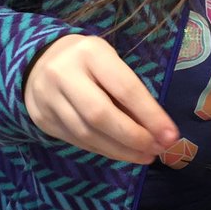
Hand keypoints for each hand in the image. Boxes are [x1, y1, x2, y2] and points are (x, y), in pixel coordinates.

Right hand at [24, 35, 178, 163]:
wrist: (39, 62)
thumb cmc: (89, 62)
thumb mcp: (111, 63)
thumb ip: (130, 92)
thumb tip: (157, 130)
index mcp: (90, 53)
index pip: (124, 88)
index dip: (150, 115)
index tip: (171, 135)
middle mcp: (64, 74)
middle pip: (100, 115)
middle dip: (133, 137)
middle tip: (157, 149)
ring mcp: (48, 99)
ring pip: (87, 134)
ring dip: (121, 150)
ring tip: (145, 156)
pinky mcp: (42, 119)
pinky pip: (77, 141)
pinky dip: (104, 150)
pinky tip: (123, 153)